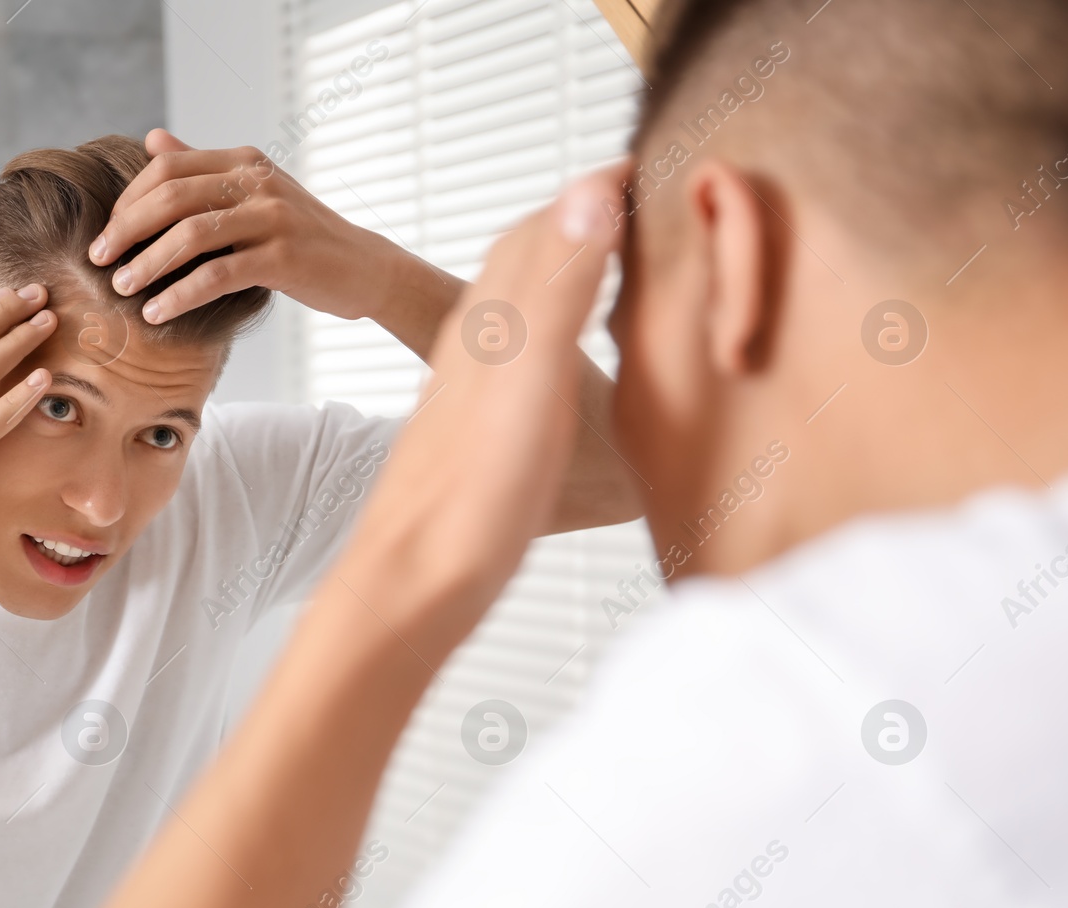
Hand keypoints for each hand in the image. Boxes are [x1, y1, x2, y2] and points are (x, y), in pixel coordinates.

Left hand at [88, 128, 412, 324]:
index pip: (168, 169)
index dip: (129, 202)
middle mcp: (257, 181)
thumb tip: (152, 140)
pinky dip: (181, 295)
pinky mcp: (283, 257)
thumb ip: (204, 167)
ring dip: (148, 264)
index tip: (107, 235)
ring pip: (191, 235)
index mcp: (244, 161)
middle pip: (172, 197)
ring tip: (123, 290)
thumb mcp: (254, 193)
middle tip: (99, 261)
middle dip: (126, 230)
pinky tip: (158, 312)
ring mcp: (273, 217)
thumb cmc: (302, 236)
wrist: (364, 268)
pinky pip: (218, 275)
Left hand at [337, 165, 629, 643]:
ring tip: (617, 260)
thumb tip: (591, 189)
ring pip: (519, 302)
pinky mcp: (476, 432)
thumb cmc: (470, 500)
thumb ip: (560, 289)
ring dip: (567, 267)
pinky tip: (563, 362)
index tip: (659, 161)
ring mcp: (475, 389)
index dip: (603, 189)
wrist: (408, 585)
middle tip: (649, 198)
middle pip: (530, 254)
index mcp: (496, 323)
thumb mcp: (531, 383)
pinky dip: (554, 329)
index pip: (552, 226)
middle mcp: (478, 345)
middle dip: (587, 216)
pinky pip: (519, 354)